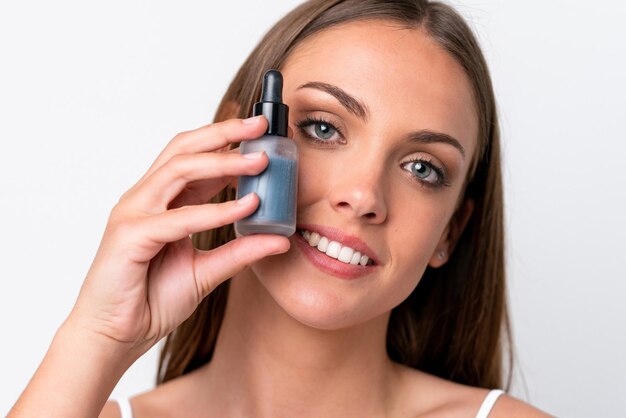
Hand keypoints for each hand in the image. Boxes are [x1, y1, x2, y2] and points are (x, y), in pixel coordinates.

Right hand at [69, 116, 288, 355]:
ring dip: (222, 162)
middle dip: (223, 133)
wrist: (115, 337)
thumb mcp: (207, 271)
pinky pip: (178, 217)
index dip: (225, 143)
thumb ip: (240, 252)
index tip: (260, 135)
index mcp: (161, 202)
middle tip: (260, 126)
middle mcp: (145, 199)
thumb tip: (279, 239)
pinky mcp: (130, 235)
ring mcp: (134, 213)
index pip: (193, 159)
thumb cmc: (152, 300)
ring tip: (260, 161)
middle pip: (183, 149)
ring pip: (178, 170)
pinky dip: (215, 211)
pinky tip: (247, 208)